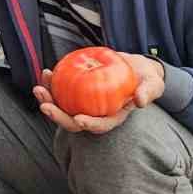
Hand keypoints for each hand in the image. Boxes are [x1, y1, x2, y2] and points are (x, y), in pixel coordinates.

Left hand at [31, 53, 166, 134]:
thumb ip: (149, 91)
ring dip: (48, 100)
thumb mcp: (153, 83)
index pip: (100, 126)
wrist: (135, 67)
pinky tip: (47, 72)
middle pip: (73, 121)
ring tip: (39, 88)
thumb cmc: (145, 78)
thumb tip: (141, 101)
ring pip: (62, 107)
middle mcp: (95, 115)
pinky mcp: (77, 92)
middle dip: (57, 116)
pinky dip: (52, 83)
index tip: (78, 119)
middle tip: (45, 105)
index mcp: (113, 118)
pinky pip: (61, 91)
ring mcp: (84, 105)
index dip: (89, 125)